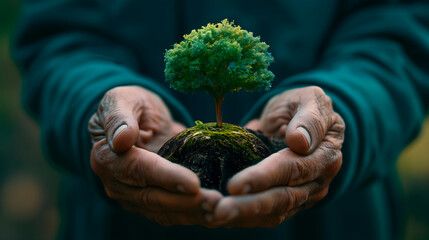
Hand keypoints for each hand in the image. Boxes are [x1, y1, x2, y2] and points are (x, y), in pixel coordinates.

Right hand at [88, 86, 221, 225]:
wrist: (138, 118)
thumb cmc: (130, 104)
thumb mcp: (121, 99)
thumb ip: (119, 117)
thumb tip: (122, 140)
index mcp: (107, 157)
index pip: (138, 170)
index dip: (166, 177)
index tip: (193, 183)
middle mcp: (116, 182)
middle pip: (152, 197)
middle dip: (185, 202)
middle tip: (215, 202)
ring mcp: (132, 196)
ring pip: (163, 211)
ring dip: (192, 213)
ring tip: (219, 211)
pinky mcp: (149, 202)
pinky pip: (171, 213)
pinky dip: (193, 215)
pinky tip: (214, 214)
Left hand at [212, 86, 344, 227]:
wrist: (298, 119)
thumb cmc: (302, 106)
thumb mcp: (309, 99)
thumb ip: (308, 118)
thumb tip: (299, 142)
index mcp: (326, 153)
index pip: (293, 169)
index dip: (263, 177)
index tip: (234, 184)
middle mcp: (318, 180)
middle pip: (283, 198)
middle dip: (249, 205)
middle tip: (219, 210)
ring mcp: (305, 195)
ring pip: (275, 212)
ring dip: (244, 216)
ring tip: (215, 217)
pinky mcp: (290, 203)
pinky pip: (268, 216)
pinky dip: (245, 219)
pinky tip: (222, 219)